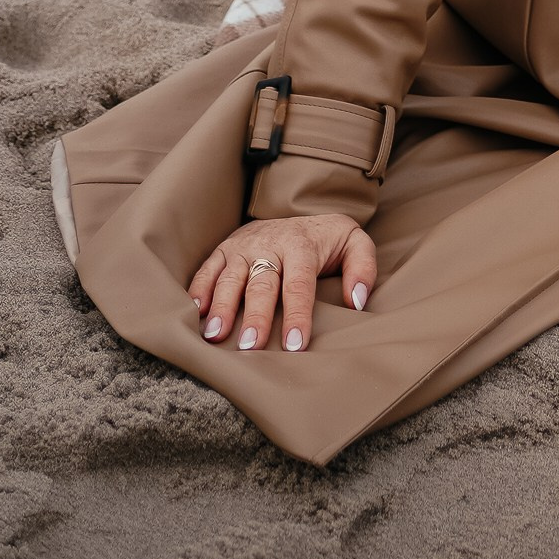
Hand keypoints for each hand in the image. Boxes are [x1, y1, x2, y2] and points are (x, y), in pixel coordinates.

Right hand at [188, 213, 376, 353]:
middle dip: (256, 315)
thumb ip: (363, 268)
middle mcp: (270, 244)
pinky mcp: (226, 248)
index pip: (300, 283)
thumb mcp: (354, 244)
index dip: (297, 314)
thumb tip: (357, 301)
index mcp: (302, 245)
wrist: (300, 212)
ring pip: (231, 276)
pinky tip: (195, 311)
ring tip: (215, 335)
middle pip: (262, 282)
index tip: (294, 345)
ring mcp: (244, 246)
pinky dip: (199, 288)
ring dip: (222, 305)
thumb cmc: (327, 241)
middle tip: (250, 347)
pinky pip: (208, 268)